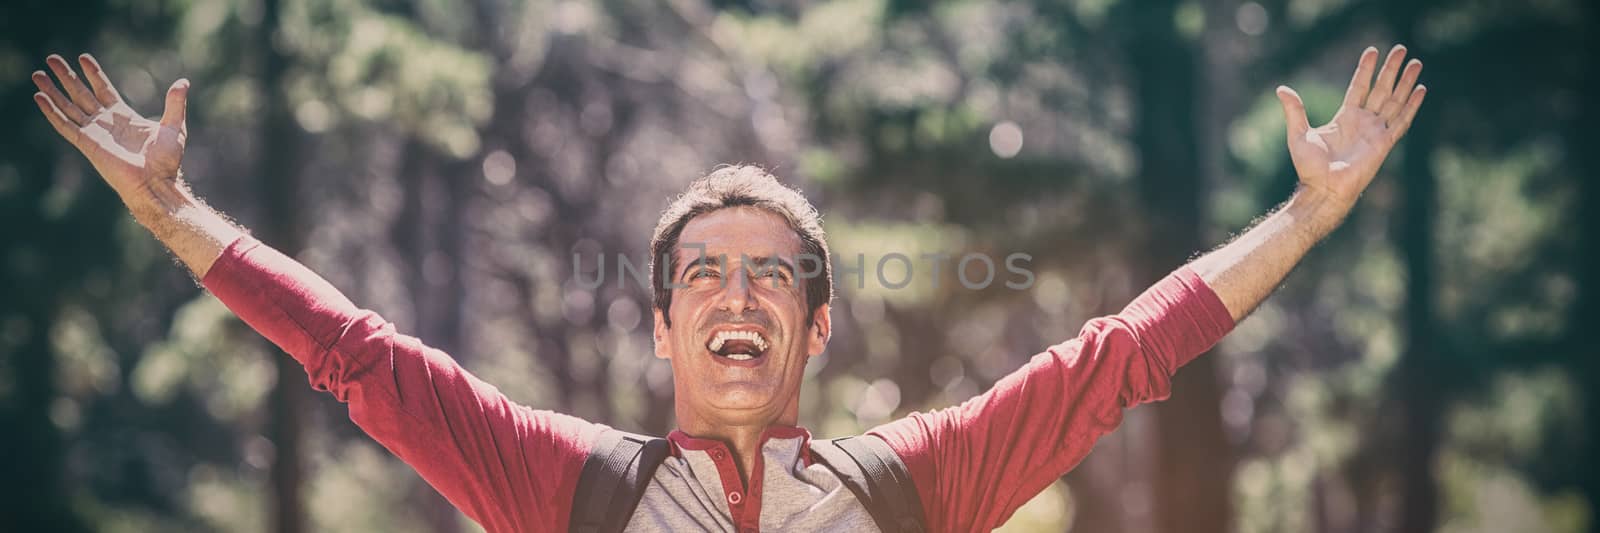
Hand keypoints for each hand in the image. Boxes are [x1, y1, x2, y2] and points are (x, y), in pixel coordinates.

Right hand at [32, 53, 189, 196]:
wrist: (156, 183)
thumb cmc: (167, 162)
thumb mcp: (174, 127)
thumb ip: (175, 104)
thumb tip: (183, 82)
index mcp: (124, 117)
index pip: (104, 90)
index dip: (93, 74)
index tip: (83, 57)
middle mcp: (106, 123)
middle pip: (81, 94)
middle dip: (67, 77)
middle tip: (52, 59)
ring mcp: (94, 133)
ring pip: (68, 107)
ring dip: (52, 91)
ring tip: (37, 74)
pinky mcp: (87, 144)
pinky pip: (65, 125)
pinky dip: (52, 111)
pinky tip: (39, 97)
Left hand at [1276, 45, 1425, 217]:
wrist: (1323, 189)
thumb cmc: (1309, 168)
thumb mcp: (1298, 134)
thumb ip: (1294, 110)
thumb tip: (1281, 89)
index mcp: (1345, 118)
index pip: (1359, 87)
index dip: (1366, 69)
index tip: (1373, 51)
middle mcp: (1363, 122)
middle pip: (1381, 89)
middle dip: (1391, 70)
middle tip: (1401, 49)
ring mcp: (1375, 132)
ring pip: (1394, 101)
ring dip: (1405, 82)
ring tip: (1415, 63)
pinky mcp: (1384, 143)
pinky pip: (1401, 121)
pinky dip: (1411, 106)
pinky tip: (1420, 90)